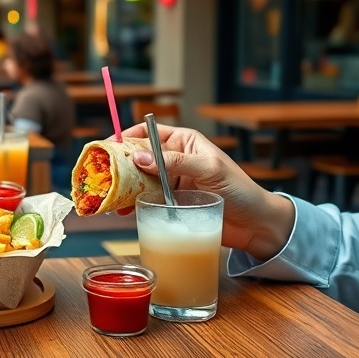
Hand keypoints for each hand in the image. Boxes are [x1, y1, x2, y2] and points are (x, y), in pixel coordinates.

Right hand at [119, 124, 294, 261]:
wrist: (255, 225)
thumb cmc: (240, 190)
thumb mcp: (209, 169)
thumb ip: (175, 162)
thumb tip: (139, 158)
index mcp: (184, 142)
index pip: (148, 133)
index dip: (126, 137)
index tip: (107, 148)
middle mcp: (175, 159)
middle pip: (139, 157)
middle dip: (120, 165)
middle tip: (102, 176)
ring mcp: (172, 182)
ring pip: (139, 180)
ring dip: (124, 187)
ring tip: (110, 197)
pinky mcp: (171, 203)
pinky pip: (147, 199)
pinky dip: (133, 203)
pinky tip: (123, 210)